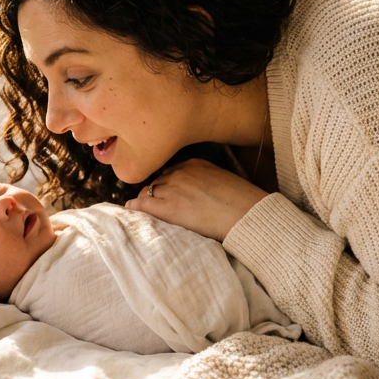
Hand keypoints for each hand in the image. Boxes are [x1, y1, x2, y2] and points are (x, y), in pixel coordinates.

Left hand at [124, 157, 268, 241]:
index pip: (170, 171)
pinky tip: (130, 210)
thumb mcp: (223, 180)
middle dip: (154, 191)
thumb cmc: (243, 202)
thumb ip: (206, 181)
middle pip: (157, 181)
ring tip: (141, 209)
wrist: (248, 214)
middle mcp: (181, 173)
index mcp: (195, 163)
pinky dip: (135, 207)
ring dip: (145, 200)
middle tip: (150, 202)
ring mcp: (173, 189)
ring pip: (148, 192)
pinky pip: (144, 205)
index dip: (165, 183)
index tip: (164, 191)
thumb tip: (200, 193)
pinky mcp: (169, 208)